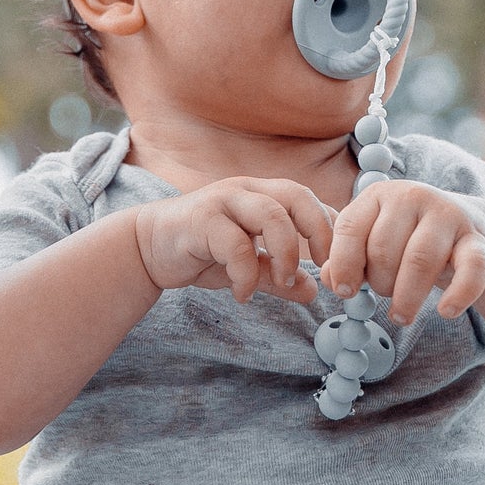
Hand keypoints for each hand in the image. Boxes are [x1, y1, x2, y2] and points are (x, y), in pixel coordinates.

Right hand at [132, 179, 332, 304]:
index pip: (310, 200)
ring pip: (271, 215)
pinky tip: (241, 294)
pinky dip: (246, 275)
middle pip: (297, 196)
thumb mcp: (247, 266)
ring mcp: (223, 201)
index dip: (331, 230)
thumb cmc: (200, 251)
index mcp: (263, 195)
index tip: (336, 265)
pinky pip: (236, 244)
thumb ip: (277, 275)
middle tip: (322, 270)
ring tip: (281, 282)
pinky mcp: (201, 219)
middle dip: (319, 234)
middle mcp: (246, 191)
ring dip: (285, 254)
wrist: (148, 248)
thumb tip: (312, 291)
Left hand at [320, 181, 484, 323]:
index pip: (350, 228)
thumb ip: (347, 257)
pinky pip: (471, 270)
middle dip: (378, 283)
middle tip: (383, 295)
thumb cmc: (407, 238)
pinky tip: (445, 311)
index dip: (343, 264)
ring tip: (400, 315)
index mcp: (378, 195)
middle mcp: (413, 197)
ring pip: (420, 261)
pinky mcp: (479, 240)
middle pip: (384, 250)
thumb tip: (329, 279)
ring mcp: (449, 216)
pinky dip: (458, 294)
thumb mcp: (373, 239)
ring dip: (407, 297)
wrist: (468, 226)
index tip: (344, 292)